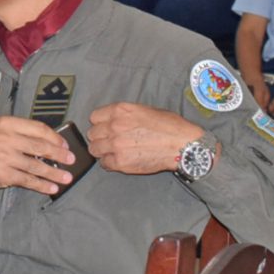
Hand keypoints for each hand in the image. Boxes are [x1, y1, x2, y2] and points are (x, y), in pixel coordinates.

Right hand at [0, 115, 74, 201]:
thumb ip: (20, 133)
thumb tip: (51, 141)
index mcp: (6, 123)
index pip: (38, 128)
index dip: (55, 137)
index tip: (65, 145)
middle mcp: (5, 138)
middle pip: (40, 147)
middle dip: (59, 155)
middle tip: (71, 160)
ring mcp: (3, 157)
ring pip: (36, 166)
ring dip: (54, 174)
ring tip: (67, 178)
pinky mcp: (3, 174)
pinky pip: (27, 180)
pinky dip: (42, 185)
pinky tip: (52, 188)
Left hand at [85, 102, 206, 174]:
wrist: (181, 144)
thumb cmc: (169, 126)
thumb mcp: (144, 110)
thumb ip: (125, 115)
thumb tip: (114, 120)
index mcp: (120, 110)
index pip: (94, 117)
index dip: (100, 123)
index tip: (105, 128)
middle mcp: (114, 126)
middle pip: (92, 134)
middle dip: (100, 138)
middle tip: (109, 141)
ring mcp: (116, 145)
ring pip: (94, 149)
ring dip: (102, 151)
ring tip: (112, 152)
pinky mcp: (121, 162)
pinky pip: (104, 164)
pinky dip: (109, 163)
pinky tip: (118, 161)